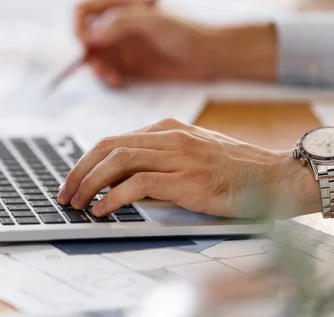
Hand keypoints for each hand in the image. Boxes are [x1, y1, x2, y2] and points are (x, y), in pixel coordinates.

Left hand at [57, 118, 319, 218]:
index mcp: (165, 128)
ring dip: (90, 184)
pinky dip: (113, 197)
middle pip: (107, 147)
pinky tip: (103, 209)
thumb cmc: (230, 169)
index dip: (86, 161)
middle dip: (79, 171)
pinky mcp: (186, 179)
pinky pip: (138, 184)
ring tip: (78, 203)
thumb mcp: (188, 154)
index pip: (112, 140)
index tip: (73, 180)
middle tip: (65, 193)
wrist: (272, 176)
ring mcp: (177, 156)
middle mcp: (167, 136)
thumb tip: (116, 181)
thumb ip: (155, 160)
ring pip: (117, 162)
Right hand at [74, 0, 277, 87]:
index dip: (79, 27)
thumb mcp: (154, 22)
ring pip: (91, 56)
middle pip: (84, 35)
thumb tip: (92, 36)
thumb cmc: (187, 32)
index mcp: (120, 2)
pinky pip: (104, 70)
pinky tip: (119, 82)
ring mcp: (119, 43)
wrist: (209, 56)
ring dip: (97, 69)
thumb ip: (121, 23)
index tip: (87, 44)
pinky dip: (106, 78)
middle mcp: (115, 21)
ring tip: (113, 79)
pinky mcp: (126, 63)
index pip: (83, 9)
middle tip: (101, 68)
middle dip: (87, 53)